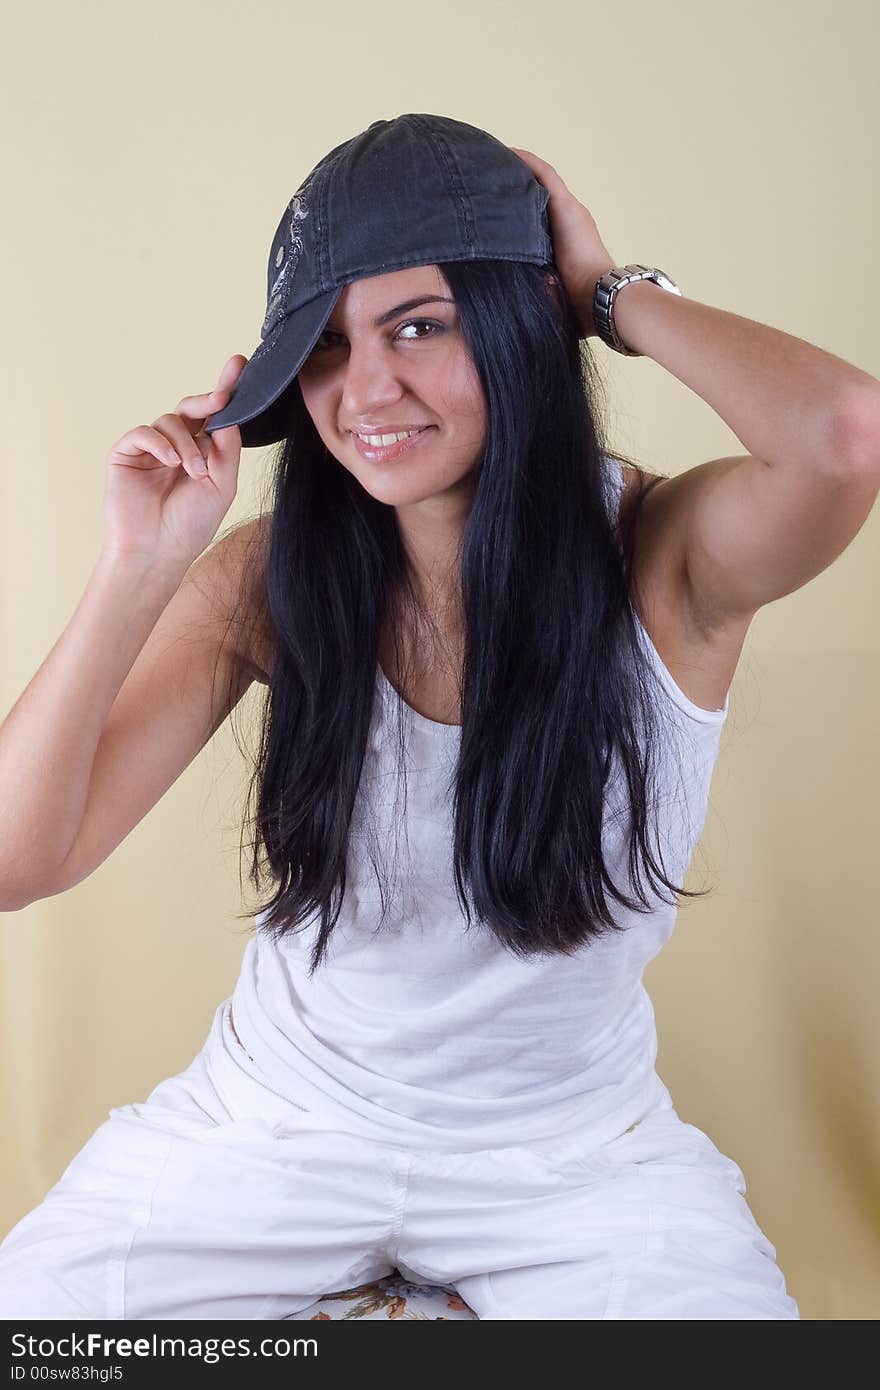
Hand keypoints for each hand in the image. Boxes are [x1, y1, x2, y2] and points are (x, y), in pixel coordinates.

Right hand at [102, 354, 246, 568]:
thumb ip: (226, 450)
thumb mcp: (221, 486)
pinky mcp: (126, 453)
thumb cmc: (190, 526)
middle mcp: (176, 445)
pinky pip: (143, 432)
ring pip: (170, 420)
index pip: (214, 416)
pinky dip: (160, 443)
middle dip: (208, 400)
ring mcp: (150, 448)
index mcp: (202, 452)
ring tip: (193, 471)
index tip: (239, 365)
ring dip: (187, 444)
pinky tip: (171, 462)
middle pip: (191, 408)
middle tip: (222, 399)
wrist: (158, 553)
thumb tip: (229, 414)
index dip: (225, 390)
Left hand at [510, 147, 616, 338]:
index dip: (522, 210)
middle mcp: (572, 222)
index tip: (500, 207)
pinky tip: (508, 152)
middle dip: (518, 188)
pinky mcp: (567, 208)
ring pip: (542, 182)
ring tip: (495, 160)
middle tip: (491, 180)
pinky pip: (544, 175)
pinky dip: (527, 163)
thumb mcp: (550, 297)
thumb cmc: (581, 310)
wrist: (604, 300)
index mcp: (568, 244)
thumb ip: (536, 293)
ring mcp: (571, 212)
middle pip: (540, 196)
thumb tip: (507, 303)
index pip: (541, 219)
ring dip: (520, 170)